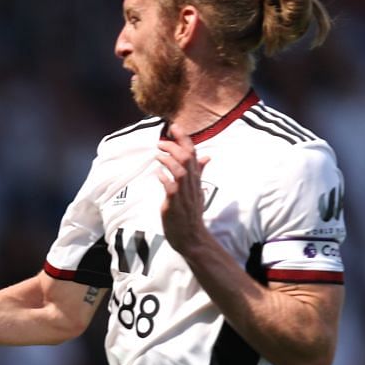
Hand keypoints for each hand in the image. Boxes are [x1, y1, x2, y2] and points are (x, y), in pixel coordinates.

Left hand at [155, 129, 212, 255]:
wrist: (192, 238)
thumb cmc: (192, 214)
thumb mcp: (198, 190)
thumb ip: (200, 172)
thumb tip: (207, 156)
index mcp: (196, 179)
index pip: (193, 153)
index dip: (184, 138)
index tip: (174, 127)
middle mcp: (192, 185)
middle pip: (188, 158)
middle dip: (175, 145)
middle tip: (161, 141)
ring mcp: (184, 194)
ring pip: (181, 170)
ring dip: (169, 160)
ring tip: (158, 154)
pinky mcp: (175, 205)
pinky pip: (171, 188)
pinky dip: (164, 178)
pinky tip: (158, 173)